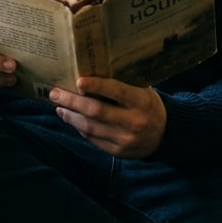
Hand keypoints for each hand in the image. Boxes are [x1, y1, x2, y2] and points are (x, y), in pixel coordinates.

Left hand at [48, 76, 166, 157]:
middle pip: (96, 111)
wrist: (166, 134)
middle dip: (72, 101)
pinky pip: (93, 139)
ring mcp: (125, 139)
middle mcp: (133, 122)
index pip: (116, 91)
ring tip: (59, 106)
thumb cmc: (149, 105)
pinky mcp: (118, 152)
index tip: (78, 80)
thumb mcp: (144, 91)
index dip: (96, 85)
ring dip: (71, 116)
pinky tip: (71, 119)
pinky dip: (79, 128)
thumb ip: (123, 84)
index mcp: (141, 101)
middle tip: (55, 93)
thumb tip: (92, 71)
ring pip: (90, 127)